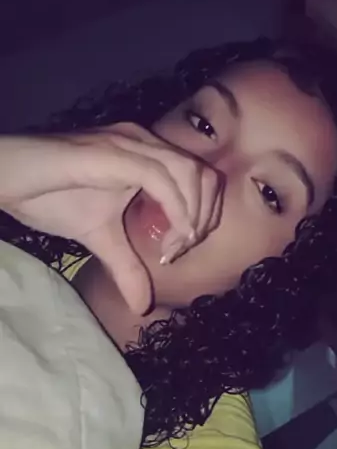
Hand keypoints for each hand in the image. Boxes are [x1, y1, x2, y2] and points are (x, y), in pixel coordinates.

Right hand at [0, 123, 222, 313]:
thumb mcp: (98, 238)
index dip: (204, 216)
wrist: (4, 178)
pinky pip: (160, 178)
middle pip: (203, 174)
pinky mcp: (111, 152)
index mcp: (145, 154)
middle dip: (205, 218)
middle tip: (179, 251)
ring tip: (172, 248)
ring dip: (191, 216)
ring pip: (189, 172)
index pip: (200, 177)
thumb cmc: (47, 196)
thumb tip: (143, 307)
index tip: (178, 251)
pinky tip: (166, 239)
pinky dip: (175, 210)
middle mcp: (143, 141)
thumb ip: (126, 267)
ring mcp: (128, 143)